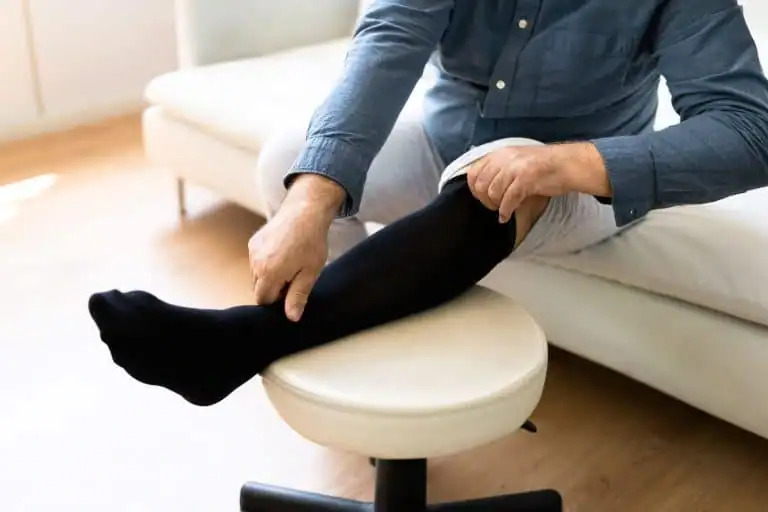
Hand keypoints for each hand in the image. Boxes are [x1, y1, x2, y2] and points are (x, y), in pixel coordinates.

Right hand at [248, 174, 344, 320]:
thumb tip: (291, 318)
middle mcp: (256, 262)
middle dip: (273, 289)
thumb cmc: (312, 243)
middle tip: (294, 277)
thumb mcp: (310, 273)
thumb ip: (298, 296)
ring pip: (256, 276)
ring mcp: (253, 251)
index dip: (277, 300)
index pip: (263, 300)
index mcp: (269, 272)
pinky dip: (266, 264)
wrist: (305, 212)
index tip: (291, 291)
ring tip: (290, 264)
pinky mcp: (253, 242)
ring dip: (270, 276)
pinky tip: (283, 254)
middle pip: (258, 289)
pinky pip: (256, 262)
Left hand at [467, 145, 566, 222]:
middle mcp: (504, 159)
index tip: (482, 197)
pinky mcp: (525, 180)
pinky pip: (507, 200)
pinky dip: (506, 211)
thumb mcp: (517, 160)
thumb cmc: (544, 165)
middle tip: (494, 206)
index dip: (474, 188)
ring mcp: (514, 168)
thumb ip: (499, 169)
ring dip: (496, 206)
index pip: (473, 172)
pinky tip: (507, 216)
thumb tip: (482, 186)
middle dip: (485, 200)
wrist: (568, 164)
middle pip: (481, 185)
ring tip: (503, 210)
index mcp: (500, 153)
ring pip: (493, 193)